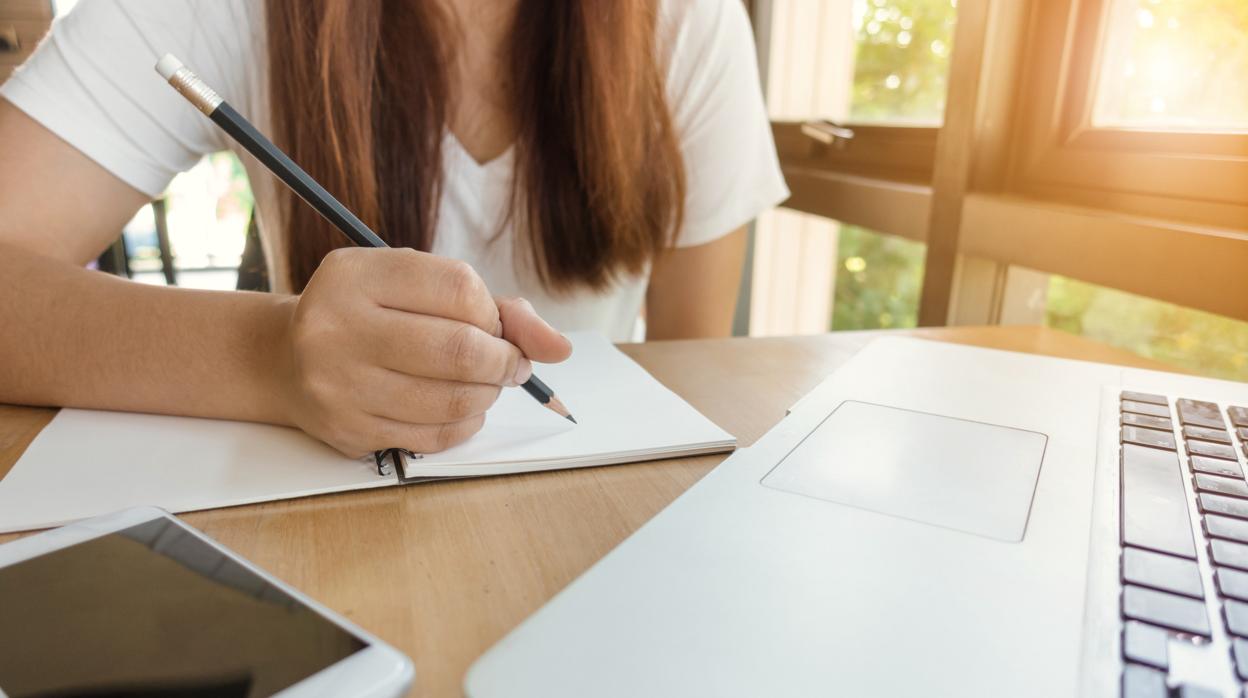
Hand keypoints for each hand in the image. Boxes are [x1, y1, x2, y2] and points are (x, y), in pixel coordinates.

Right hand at [275, 247, 571, 456]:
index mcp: (356, 274)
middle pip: (461, 350)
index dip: (494, 312)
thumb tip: (557, 347)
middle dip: (504, 361)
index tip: (494, 324)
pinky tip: (457, 406)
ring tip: (483, 383)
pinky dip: (464, 422)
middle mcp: (337, 326)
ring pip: (453, 399)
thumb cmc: (369, 315)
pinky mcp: (347, 430)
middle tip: (509, 363)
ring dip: (488, 394)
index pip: (460, 288)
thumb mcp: (414, 286)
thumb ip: (492, 306)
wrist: (286, 359)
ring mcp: (338, 384)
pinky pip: (434, 436)